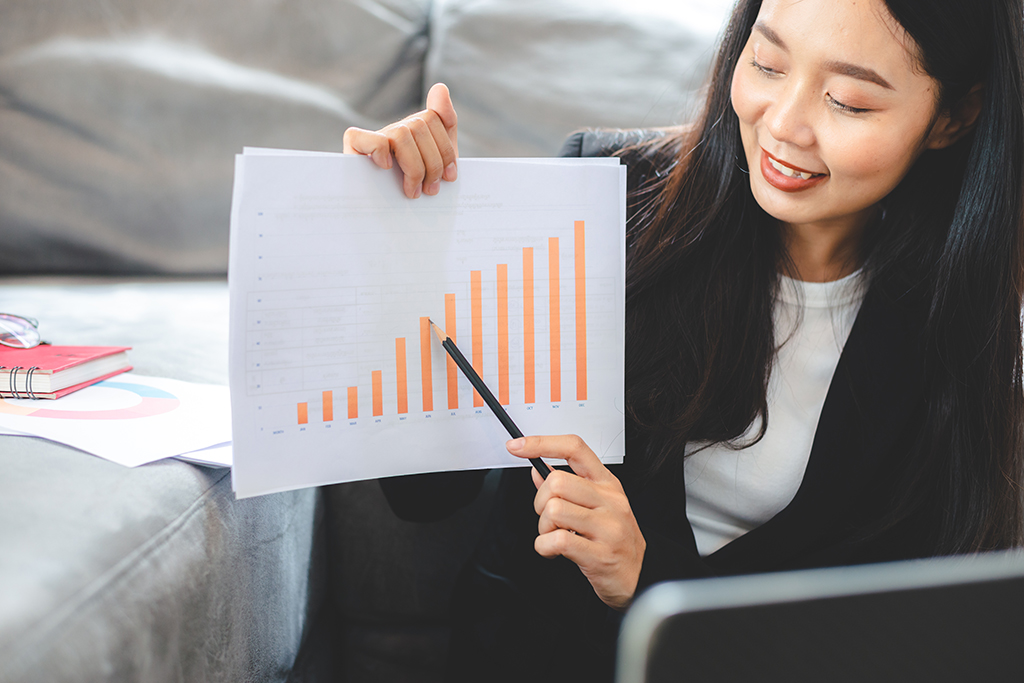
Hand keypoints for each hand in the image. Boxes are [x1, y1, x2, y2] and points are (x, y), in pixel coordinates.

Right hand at [343, 82, 458, 198]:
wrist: (385, 219)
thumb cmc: (411, 190)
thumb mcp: (436, 160)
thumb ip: (445, 122)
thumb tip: (440, 86)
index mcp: (413, 130)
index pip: (433, 119)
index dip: (446, 149)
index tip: (449, 177)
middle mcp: (393, 130)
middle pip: (419, 126)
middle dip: (433, 163)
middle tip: (430, 189)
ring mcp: (373, 138)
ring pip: (401, 134)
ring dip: (414, 167)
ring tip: (413, 191)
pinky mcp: (353, 148)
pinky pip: (369, 138)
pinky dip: (380, 151)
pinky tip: (386, 169)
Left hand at [506, 435, 645, 610]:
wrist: (639, 575)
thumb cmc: (614, 539)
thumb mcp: (596, 506)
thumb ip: (567, 486)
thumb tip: (538, 470)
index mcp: (607, 483)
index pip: (574, 448)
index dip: (542, 443)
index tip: (517, 446)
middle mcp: (609, 500)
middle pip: (557, 481)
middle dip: (540, 501)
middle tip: (548, 518)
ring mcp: (607, 527)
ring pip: (554, 510)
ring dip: (543, 528)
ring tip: (554, 536)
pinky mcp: (599, 554)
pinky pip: (557, 541)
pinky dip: (544, 547)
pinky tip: (553, 551)